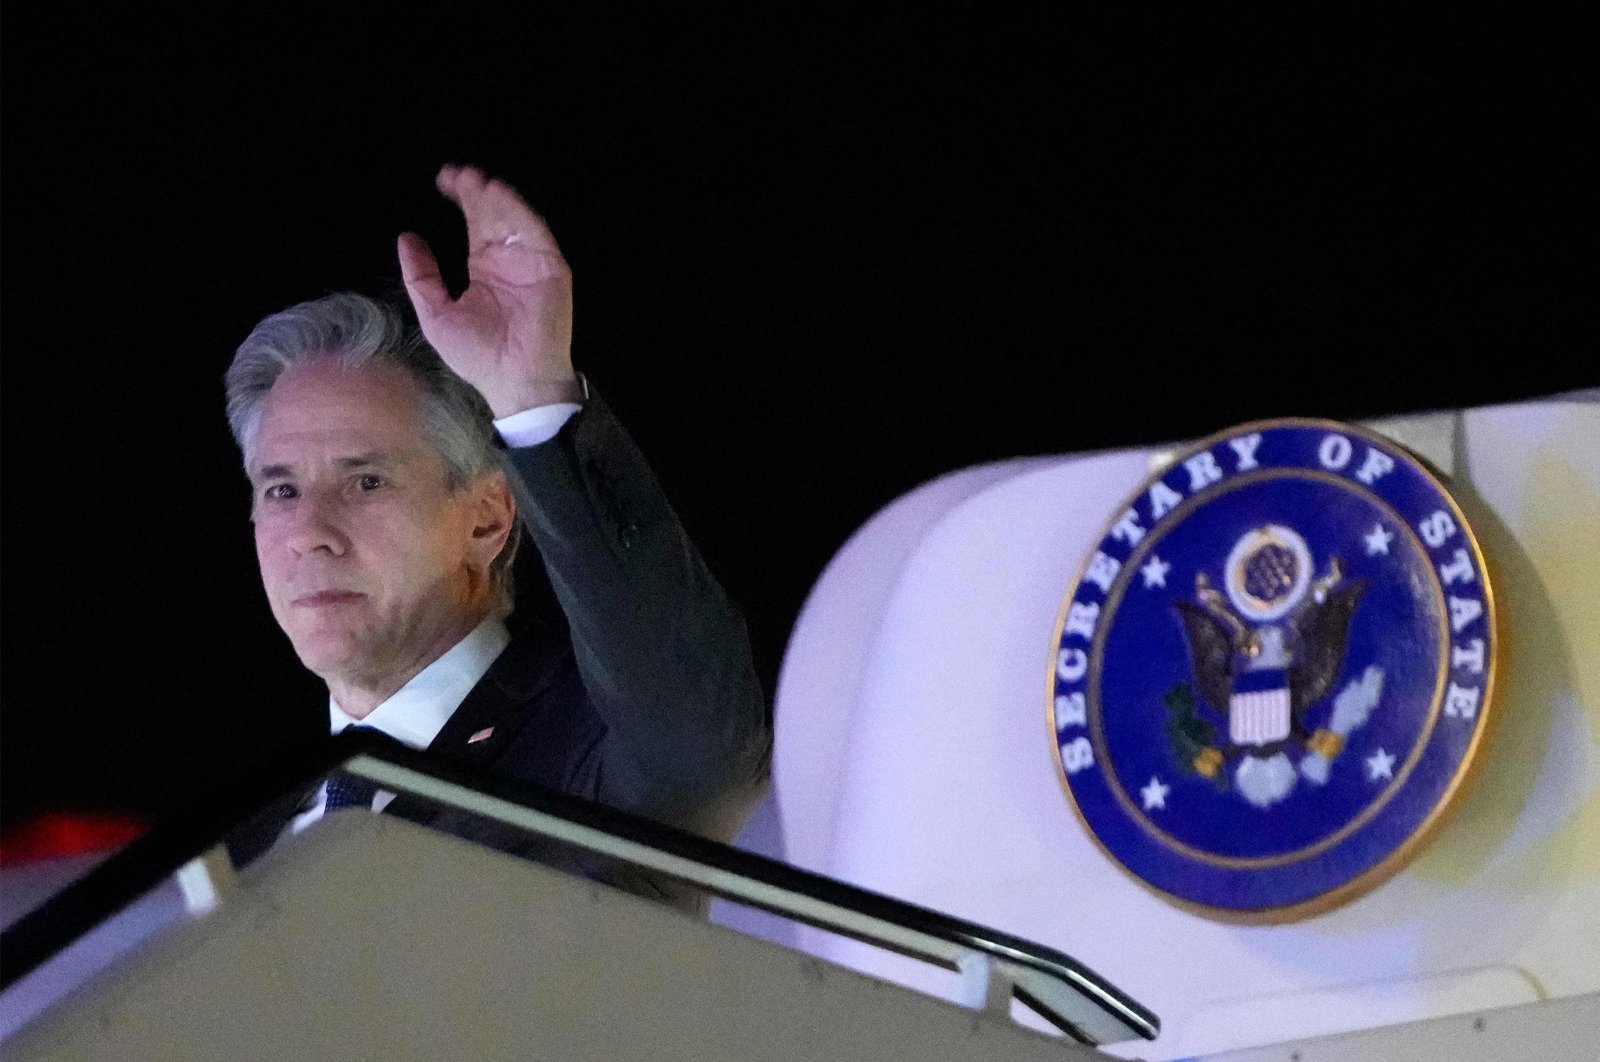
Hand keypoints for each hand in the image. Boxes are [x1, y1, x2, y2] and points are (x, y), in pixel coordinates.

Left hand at [398, 165, 581, 417]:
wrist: (514, 382)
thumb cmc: (478, 357)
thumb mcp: (435, 314)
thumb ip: (421, 277)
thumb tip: (407, 238)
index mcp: (484, 269)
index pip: (474, 224)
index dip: (460, 199)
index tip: (442, 181)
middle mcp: (508, 261)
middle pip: (492, 214)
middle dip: (475, 191)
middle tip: (457, 174)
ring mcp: (531, 263)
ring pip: (513, 218)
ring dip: (495, 196)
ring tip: (474, 181)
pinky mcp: (550, 269)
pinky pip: (535, 233)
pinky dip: (519, 213)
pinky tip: (500, 197)